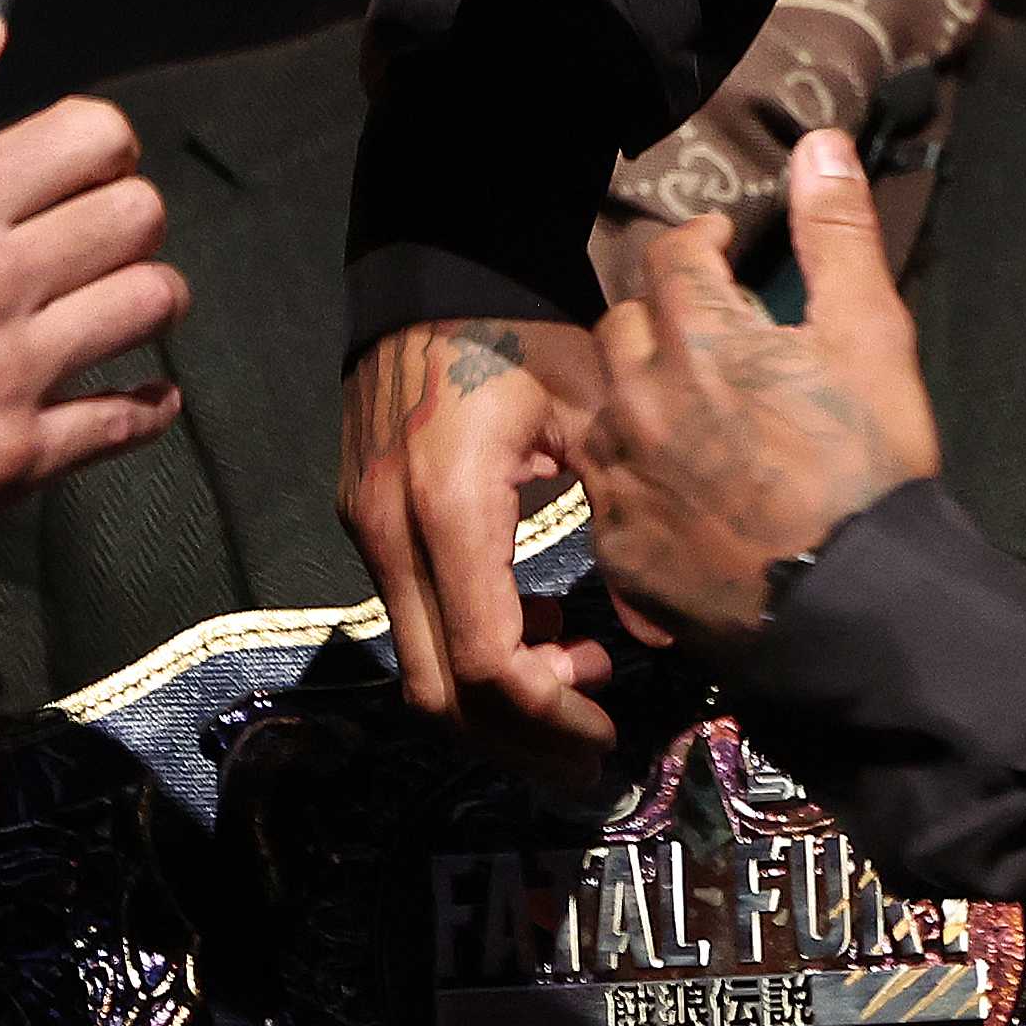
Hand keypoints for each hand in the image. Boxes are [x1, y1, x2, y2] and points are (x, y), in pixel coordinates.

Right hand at [0, 19, 186, 556]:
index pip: (96, 137)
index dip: (103, 143)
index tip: (82, 167)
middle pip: (139, 216)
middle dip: (127, 212)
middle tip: (95, 233)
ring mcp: (10, 375)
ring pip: (150, 305)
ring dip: (145, 294)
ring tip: (112, 300)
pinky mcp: (13, 457)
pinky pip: (128, 422)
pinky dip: (148, 404)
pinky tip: (137, 390)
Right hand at [339, 315, 620, 783]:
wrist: (434, 268)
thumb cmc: (525, 332)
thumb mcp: (590, 414)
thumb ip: (623, 520)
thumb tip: (659, 636)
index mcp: (451, 506)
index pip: (487, 662)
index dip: (549, 718)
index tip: (606, 734)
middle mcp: (392, 531)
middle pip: (441, 692)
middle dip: (518, 740)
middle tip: (591, 756)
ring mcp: (369, 530)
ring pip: (420, 669)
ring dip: (496, 705)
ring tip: (577, 703)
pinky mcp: (366, 523)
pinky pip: (414, 623)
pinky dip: (473, 654)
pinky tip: (542, 639)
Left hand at [565, 135, 939, 647]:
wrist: (857, 608)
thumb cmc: (871, 469)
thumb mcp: (872, 336)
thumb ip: (837, 234)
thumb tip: (820, 143)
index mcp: (698, 339)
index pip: (671, 256)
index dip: (700, 243)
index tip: (722, 249)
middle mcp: (639, 400)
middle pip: (624, 326)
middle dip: (662, 314)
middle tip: (705, 329)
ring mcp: (621, 478)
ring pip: (600, 405)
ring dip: (634, 391)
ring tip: (682, 403)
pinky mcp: (618, 547)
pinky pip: (604, 487)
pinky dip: (632, 471)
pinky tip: (673, 482)